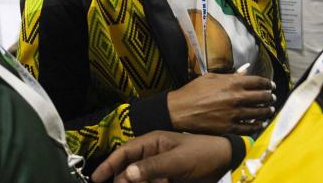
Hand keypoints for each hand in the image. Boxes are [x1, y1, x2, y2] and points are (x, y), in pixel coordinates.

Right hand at [91, 131, 230, 182]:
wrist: (226, 162)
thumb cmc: (202, 155)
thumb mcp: (178, 160)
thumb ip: (153, 167)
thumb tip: (126, 175)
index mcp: (152, 142)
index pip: (124, 152)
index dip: (108, 165)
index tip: (96, 179)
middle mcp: (152, 154)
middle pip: (128, 170)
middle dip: (125, 181)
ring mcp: (159, 168)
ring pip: (138, 180)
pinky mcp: (166, 179)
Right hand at [167, 73, 274, 134]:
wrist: (180, 110)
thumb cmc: (193, 91)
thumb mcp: (211, 77)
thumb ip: (231, 75)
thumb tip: (245, 70)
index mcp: (232, 83)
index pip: (258, 82)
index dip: (267, 84)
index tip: (270, 86)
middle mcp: (236, 98)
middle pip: (261, 97)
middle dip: (269, 97)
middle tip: (272, 98)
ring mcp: (234, 114)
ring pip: (258, 113)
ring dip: (266, 111)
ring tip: (270, 110)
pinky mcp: (229, 128)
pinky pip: (249, 127)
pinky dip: (257, 126)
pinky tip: (260, 124)